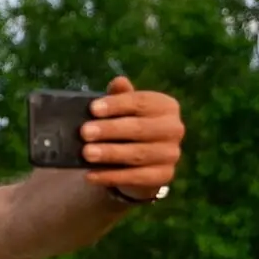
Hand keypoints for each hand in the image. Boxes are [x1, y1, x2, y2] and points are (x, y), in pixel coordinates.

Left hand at [80, 76, 184, 198]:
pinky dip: (110, 177)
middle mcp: (174, 129)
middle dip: (110, 130)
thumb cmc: (127, 130)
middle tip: (84, 132)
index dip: (116, 105)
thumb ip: (121, 97)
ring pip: (138, 154)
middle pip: (139, 128)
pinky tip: (90, 175)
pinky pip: (135, 177)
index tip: (92, 109)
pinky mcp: (163, 176)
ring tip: (86, 153)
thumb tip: (118, 81)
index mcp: (166, 106)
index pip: (141, 102)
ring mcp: (171, 154)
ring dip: (110, 154)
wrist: (139, 164)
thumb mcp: (124, 112)